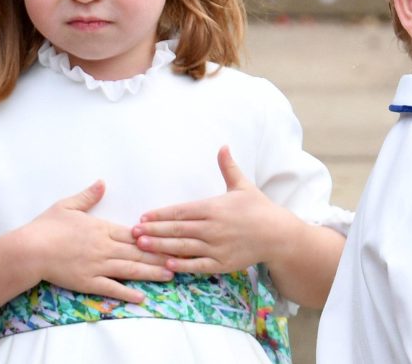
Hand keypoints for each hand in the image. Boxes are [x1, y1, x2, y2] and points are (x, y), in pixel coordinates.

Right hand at [20, 180, 173, 302]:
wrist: (29, 250)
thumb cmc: (46, 226)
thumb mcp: (67, 205)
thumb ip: (88, 195)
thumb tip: (102, 182)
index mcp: (102, 228)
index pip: (134, 234)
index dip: (154, 237)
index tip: (171, 237)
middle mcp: (105, 247)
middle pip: (138, 252)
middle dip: (161, 255)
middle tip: (182, 257)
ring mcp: (98, 266)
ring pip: (131, 270)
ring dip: (152, 273)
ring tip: (170, 275)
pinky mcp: (89, 282)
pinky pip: (112, 288)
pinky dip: (128, 293)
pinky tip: (142, 297)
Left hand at [133, 147, 299, 273]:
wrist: (278, 234)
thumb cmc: (258, 208)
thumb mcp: (242, 185)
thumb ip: (228, 167)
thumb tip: (223, 145)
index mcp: (214, 207)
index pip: (181, 211)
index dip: (161, 214)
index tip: (144, 216)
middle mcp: (213, 227)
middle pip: (177, 229)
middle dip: (153, 231)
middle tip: (133, 232)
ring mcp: (217, 247)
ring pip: (183, 247)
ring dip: (160, 247)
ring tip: (142, 246)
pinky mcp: (222, 263)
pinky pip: (197, 265)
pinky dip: (181, 265)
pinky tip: (166, 264)